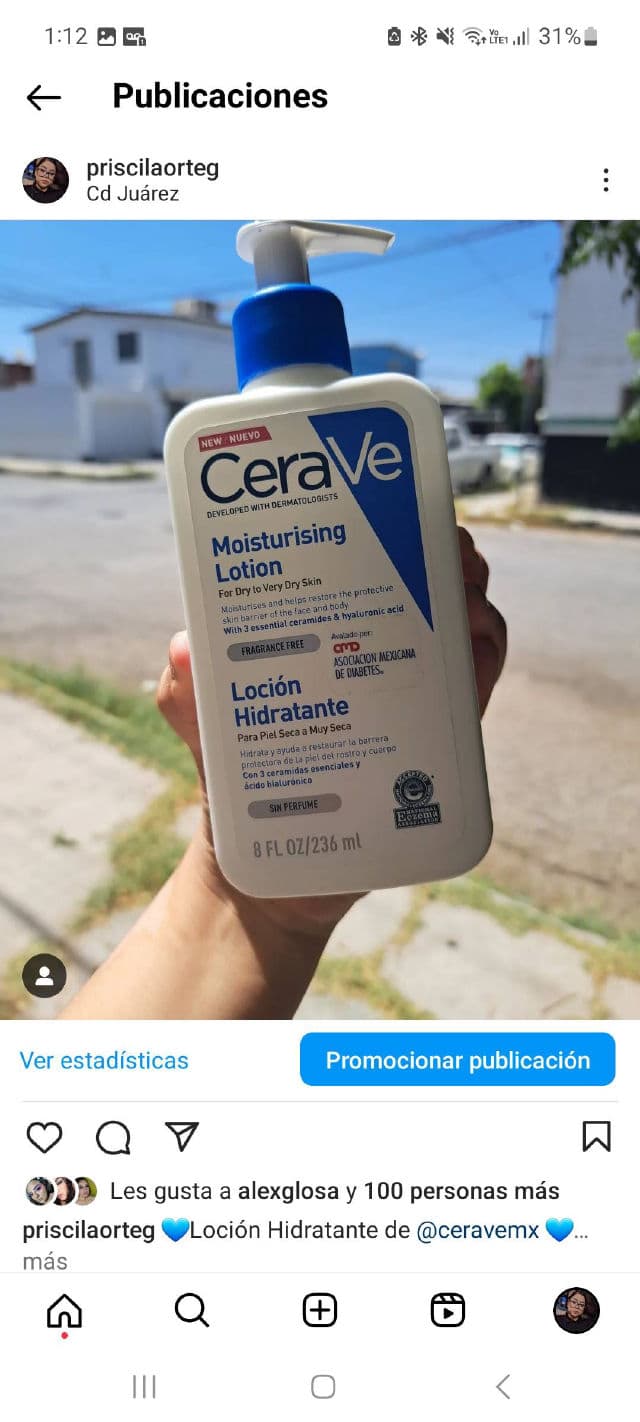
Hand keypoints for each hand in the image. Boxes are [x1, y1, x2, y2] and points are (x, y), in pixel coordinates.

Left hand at [157, 526, 505, 937]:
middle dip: (451, 557)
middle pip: (431, 584)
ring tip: (463, 605)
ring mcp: (409, 694)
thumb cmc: (230, 775)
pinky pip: (473, 691)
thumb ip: (185, 684)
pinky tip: (474, 653)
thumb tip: (185, 648)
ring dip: (475, 605)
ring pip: (464, 630)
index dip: (400, 529)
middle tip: (450, 557)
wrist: (264, 865)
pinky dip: (483, 664)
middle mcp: (376, 652)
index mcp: (328, 629)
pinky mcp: (435, 742)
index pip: (374, 562)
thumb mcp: (197, 717)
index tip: (409, 513)